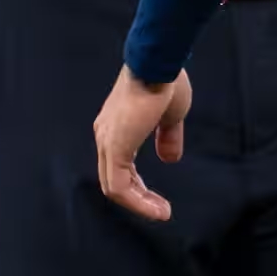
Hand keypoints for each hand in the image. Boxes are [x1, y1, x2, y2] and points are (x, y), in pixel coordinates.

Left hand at [93, 66, 193, 221]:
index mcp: (116, 127)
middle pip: (114, 179)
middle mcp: (106, 135)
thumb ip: (167, 138)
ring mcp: (107, 141)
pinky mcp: (115, 148)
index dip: (139, 187)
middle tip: (161, 210)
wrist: (159, 63)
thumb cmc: (165, 80)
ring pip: (114, 187)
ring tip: (162, 212)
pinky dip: (137, 202)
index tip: (158, 200)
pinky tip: (156, 208)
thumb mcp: (170, 116)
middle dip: (139, 198)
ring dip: (139, 204)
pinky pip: (118, 187)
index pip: (120, 166)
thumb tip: (170, 158)